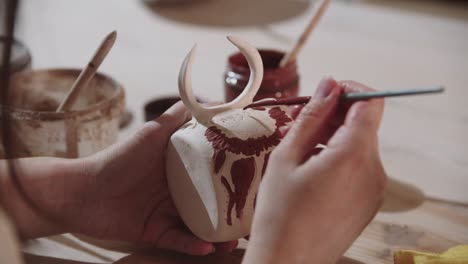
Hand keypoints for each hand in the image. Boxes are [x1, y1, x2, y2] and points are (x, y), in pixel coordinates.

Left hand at [66, 101, 236, 254]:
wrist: (82, 191)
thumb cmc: (118, 159)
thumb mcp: (152, 132)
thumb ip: (176, 116)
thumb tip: (205, 98)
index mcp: (180, 167)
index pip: (213, 171)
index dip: (232, 174)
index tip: (254, 176)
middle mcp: (178, 190)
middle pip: (210, 201)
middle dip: (231, 209)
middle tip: (251, 214)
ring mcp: (167, 212)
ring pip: (199, 224)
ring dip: (217, 233)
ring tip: (233, 238)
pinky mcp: (155, 231)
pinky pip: (178, 240)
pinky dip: (192, 245)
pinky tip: (207, 247)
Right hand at [243, 78, 385, 263]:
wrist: (287, 262)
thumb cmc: (279, 213)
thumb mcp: (287, 157)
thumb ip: (311, 117)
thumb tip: (329, 84)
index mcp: (353, 155)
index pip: (370, 102)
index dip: (348, 91)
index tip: (324, 95)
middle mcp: (374, 171)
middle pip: (364, 124)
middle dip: (336, 116)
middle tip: (301, 125)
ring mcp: (375, 189)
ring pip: (361, 145)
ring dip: (335, 138)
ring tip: (301, 153)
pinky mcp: (370, 202)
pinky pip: (360, 167)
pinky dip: (340, 158)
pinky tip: (312, 172)